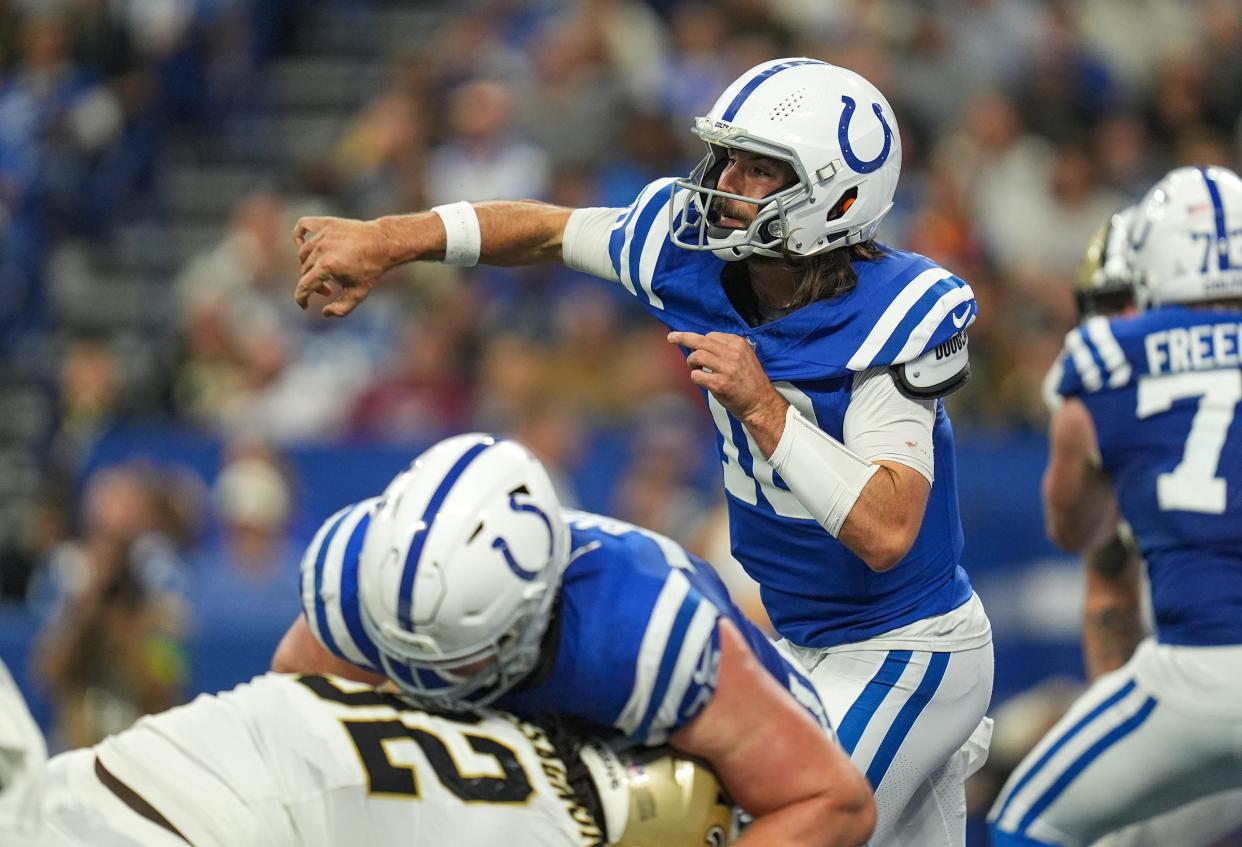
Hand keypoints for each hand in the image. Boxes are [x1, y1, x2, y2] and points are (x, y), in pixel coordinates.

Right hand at [292, 216, 394, 316]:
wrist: (383, 243)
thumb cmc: (371, 269)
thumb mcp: (359, 293)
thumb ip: (341, 308)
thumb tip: (324, 313)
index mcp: (327, 266)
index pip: (303, 286)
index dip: (301, 299)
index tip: (305, 306)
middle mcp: (322, 249)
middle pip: (304, 271)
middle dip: (313, 284)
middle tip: (329, 290)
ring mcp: (323, 235)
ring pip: (303, 254)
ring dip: (309, 266)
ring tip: (324, 273)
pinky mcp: (326, 223)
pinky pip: (303, 226)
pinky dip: (298, 235)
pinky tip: (301, 244)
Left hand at [668, 330, 787, 456]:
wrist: (760, 403)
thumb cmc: (750, 381)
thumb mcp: (744, 357)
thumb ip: (726, 349)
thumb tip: (701, 345)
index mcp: (738, 343)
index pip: (711, 335)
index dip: (699, 341)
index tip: (691, 343)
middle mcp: (732, 353)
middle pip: (700, 341)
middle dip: (682, 338)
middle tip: (671, 337)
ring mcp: (725, 368)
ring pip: (696, 356)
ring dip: (691, 363)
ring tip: (697, 370)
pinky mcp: (719, 384)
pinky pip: (696, 376)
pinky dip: (695, 378)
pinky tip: (703, 381)